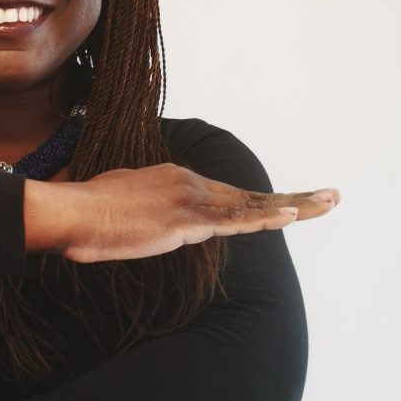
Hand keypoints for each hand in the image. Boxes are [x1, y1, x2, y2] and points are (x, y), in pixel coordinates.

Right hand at [26, 163, 340, 262]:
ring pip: (251, 204)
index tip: (285, 207)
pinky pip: (234, 221)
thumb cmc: (85, 213)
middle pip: (249, 195)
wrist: (70, 213)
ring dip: (294, 205)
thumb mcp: (120, 200)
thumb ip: (142, 204)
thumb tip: (144, 213)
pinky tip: (291, 215)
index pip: (225, 196)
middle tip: (329, 197)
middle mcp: (188, 182)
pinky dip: (265, 218)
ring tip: (327, 203)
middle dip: (293, 199)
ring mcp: (189, 199)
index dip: (259, 204)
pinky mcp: (186, 219)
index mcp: (173, 179)